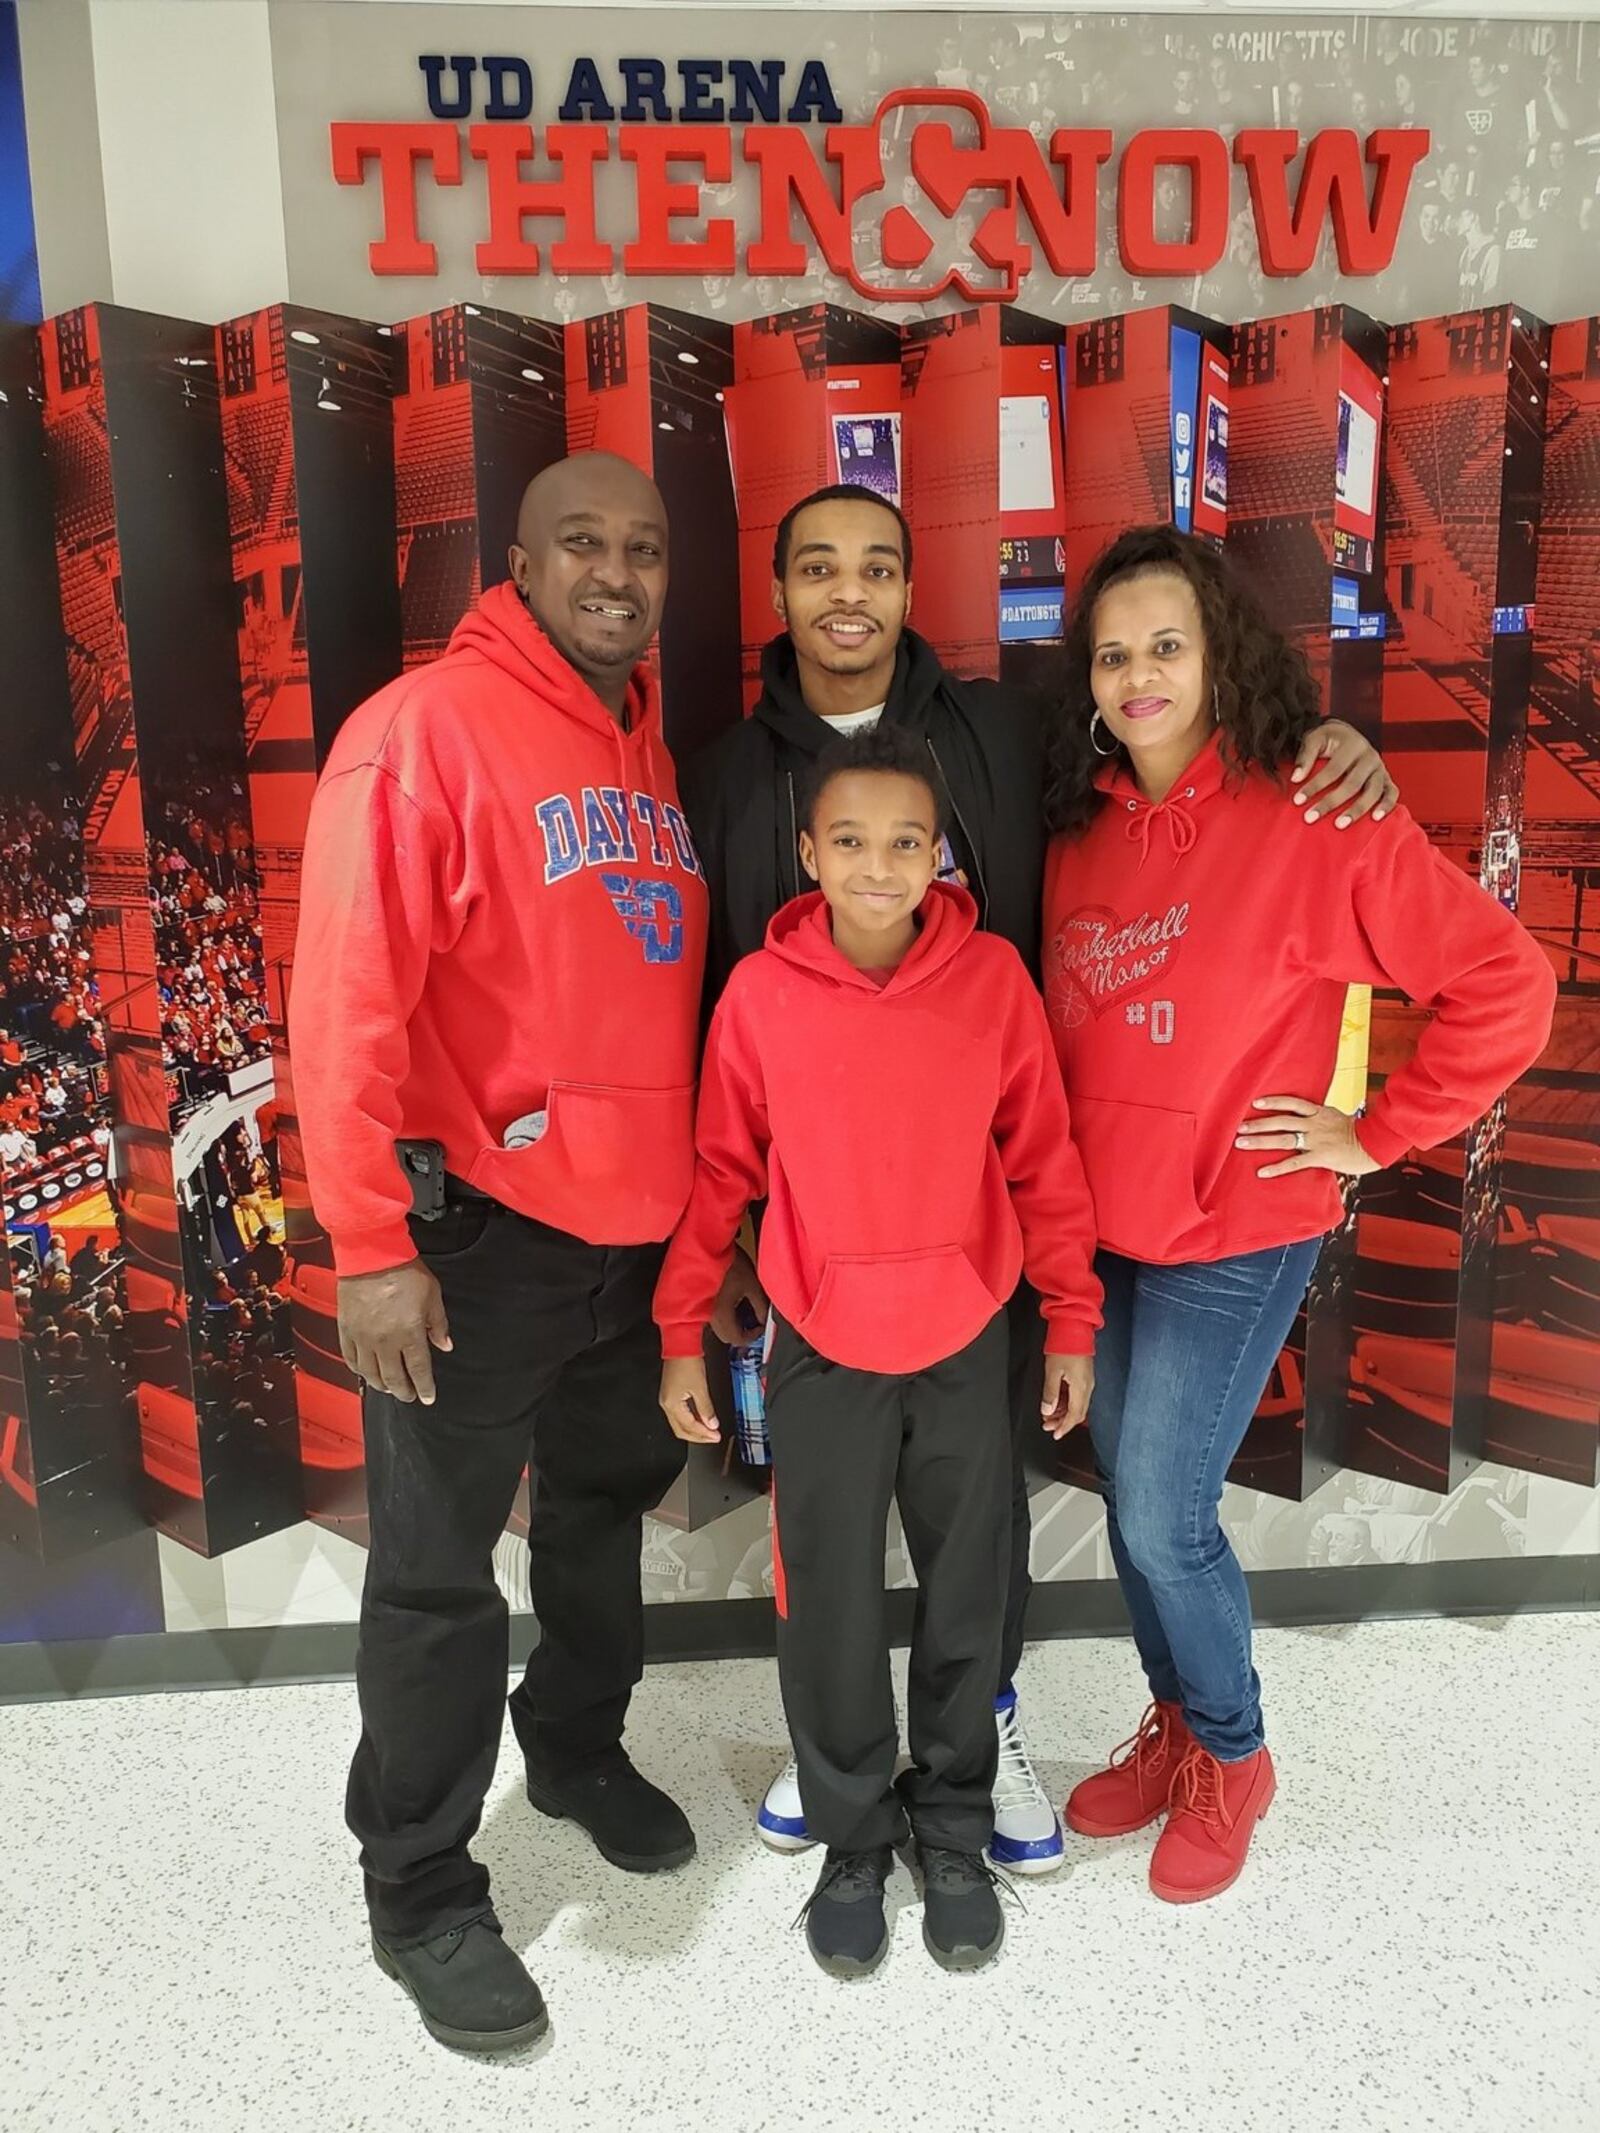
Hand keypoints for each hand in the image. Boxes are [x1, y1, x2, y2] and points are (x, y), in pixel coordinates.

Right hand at [337, 1259, 451, 1404]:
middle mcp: (385, 1341)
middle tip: (409, 1396)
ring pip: (371, 1373)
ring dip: (381, 1384)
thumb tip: (445, 1345)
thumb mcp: (433, 1295)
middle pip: (394, 1377)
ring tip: (389, 1387)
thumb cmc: (404, 1271)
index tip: (428, 1397)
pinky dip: (359, 1370)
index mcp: (409, 1333)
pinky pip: (351, 1358)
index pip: (419, 1369)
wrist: (371, 1255)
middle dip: (403, 1391)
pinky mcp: (346, 1330)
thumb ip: (438, 1324)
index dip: (425, 1387)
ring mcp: (363, 1337)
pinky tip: (366, 1372)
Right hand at [660, 1355, 719, 1442]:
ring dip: (694, 1429)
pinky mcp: (670, 1394)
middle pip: (681, 1430)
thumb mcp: (700, 1387)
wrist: (680, 1345)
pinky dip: (691, 1420)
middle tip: (712, 1438)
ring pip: (680, 1423)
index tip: (716, 1436)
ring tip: (709, 1431)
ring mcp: (667, 1400)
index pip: (689, 1427)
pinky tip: (701, 1419)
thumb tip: (712, 1424)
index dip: (703, 1434)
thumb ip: (706, 1408)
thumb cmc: (687, 1363)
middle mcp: (666, 1405)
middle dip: (698, 1436)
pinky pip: (680, 1414)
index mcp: (672, 1405)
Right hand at [709, 1246, 767, 1344]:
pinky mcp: (701, 1300)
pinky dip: (726, 1315)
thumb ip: (761, 1306)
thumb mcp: (752, 1284)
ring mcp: (703, 1309)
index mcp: (722, 1315)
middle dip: (743, 1333)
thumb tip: (765, 1319)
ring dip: (733, 1324)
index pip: (738, 1339)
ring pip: (720, 1327)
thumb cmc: (731, 1263)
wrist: (710, 1246)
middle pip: (727, 1337)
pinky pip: (714, 1316)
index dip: (753, 1336)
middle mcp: (710, 1316)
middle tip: (755, 1322)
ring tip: (746, 1310)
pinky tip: (735, 1301)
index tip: (761, 1326)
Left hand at [1041, 1352, 1094, 1439]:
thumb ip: (1050, 1393)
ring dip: (1063, 1412)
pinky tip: (1056, 1403)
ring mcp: (1087, 1381)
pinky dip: (1066, 1402)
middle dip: (1063, 1422)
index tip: (1055, 1435)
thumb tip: (1048, 1410)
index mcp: (1081, 1388)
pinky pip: (1077, 1395)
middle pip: (1077, 1413)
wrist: (1075, 1327)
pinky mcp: (1084, 1376)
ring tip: (1048, 1415)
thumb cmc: (1064, 1346)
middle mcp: (1087, 1387)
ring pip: (1077, 1405)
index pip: (1074, 1416)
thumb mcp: (1052, 1371)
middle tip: (1048, 1426)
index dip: (1065, 1427)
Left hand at [1236, 1096, 1382, 1178]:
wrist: (1376, 1144)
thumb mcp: (1338, 1117)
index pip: (1293, 1103)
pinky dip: (1277, 1167)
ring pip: (1283, 1138)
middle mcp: (1315, 1124)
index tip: (1256, 1102)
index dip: (1274, 1101)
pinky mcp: (1320, 1157)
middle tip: (1239, 1126)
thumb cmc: (1358, 1133)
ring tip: (1242, 1142)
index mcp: (1320, 1112)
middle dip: (1259, 1123)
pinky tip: (1262, 1171)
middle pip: (1281, 1121)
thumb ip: (1320, 1117)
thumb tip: (1309, 1116)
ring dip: (1260, 1141)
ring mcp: (1317, 1140)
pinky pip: (1294, 1163)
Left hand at [1291, 721, 1397, 828]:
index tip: (1298, 800)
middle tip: (1311, 817)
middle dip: (1330, 802)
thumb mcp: (1315, 738)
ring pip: (1373, 791)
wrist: (1348, 735)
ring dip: (1356, 810)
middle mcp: (1370, 756)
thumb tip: (1296, 778)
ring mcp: (1380, 769)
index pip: (1333, 769)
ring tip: (1340, 824)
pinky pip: (1392, 793)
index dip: (1315, 785)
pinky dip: (1387, 805)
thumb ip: (1305, 756)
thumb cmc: (1330, 739)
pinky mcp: (1387, 779)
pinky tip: (1375, 818)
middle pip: (1352, 783)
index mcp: (1353, 744)